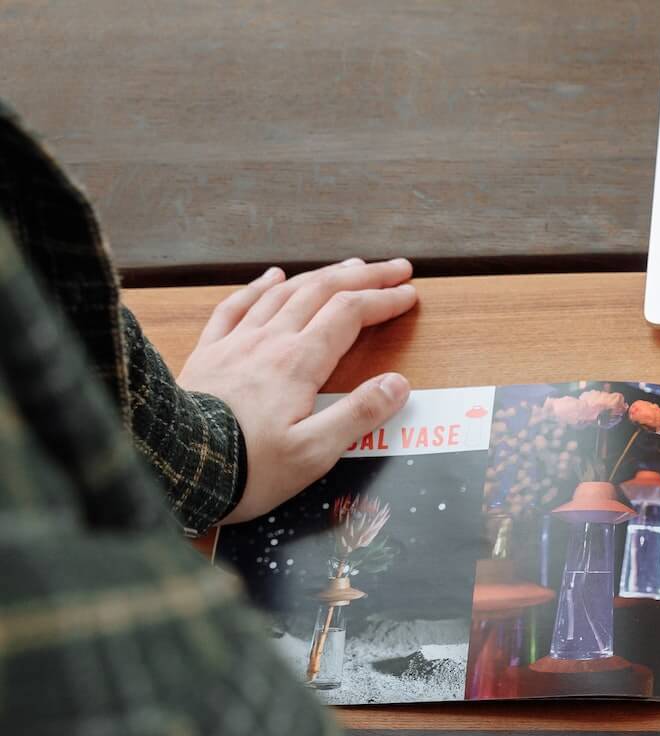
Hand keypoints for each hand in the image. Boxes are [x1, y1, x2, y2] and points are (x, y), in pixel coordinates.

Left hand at [177, 258, 418, 523]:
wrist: (173, 468)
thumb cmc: (248, 467)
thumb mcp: (316, 452)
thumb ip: (359, 415)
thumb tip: (398, 384)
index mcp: (299, 363)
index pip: (349, 314)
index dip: (383, 299)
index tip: (408, 293)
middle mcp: (269, 342)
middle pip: (322, 292)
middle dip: (363, 276)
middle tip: (394, 267)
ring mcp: (235, 343)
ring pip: (284, 293)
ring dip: (321, 275)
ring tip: (347, 266)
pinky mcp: (208, 354)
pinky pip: (236, 306)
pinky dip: (259, 286)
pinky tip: (272, 276)